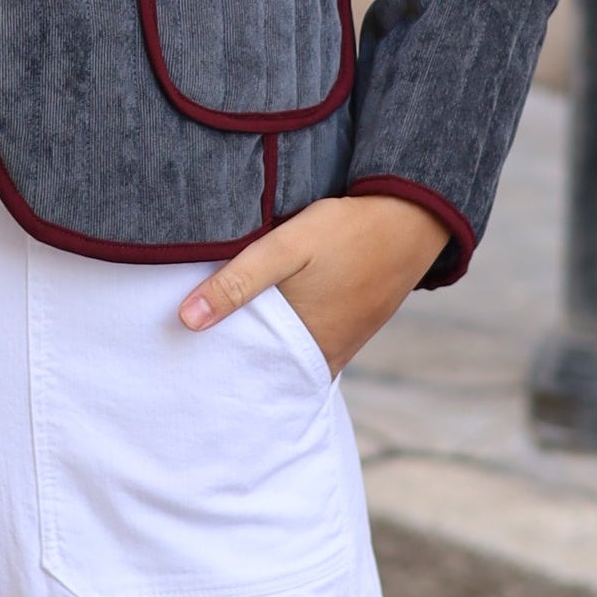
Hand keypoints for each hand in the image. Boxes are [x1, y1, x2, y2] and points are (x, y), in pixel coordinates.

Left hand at [178, 193, 448, 375]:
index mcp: (305, 349)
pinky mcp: (351, 326)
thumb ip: (238, 281)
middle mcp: (325, 357)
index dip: (217, 372)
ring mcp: (341, 343)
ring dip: (261, 348)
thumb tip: (186, 320)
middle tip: (193, 356)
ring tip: (219, 338)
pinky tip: (268, 319)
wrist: (411, 218)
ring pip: (288, 356)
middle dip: (236, 363)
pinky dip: (287, 337)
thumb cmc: (347, 232)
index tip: (186, 367)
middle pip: (268, 370)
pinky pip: (309, 342)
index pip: (248, 377)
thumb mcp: (286, 247)